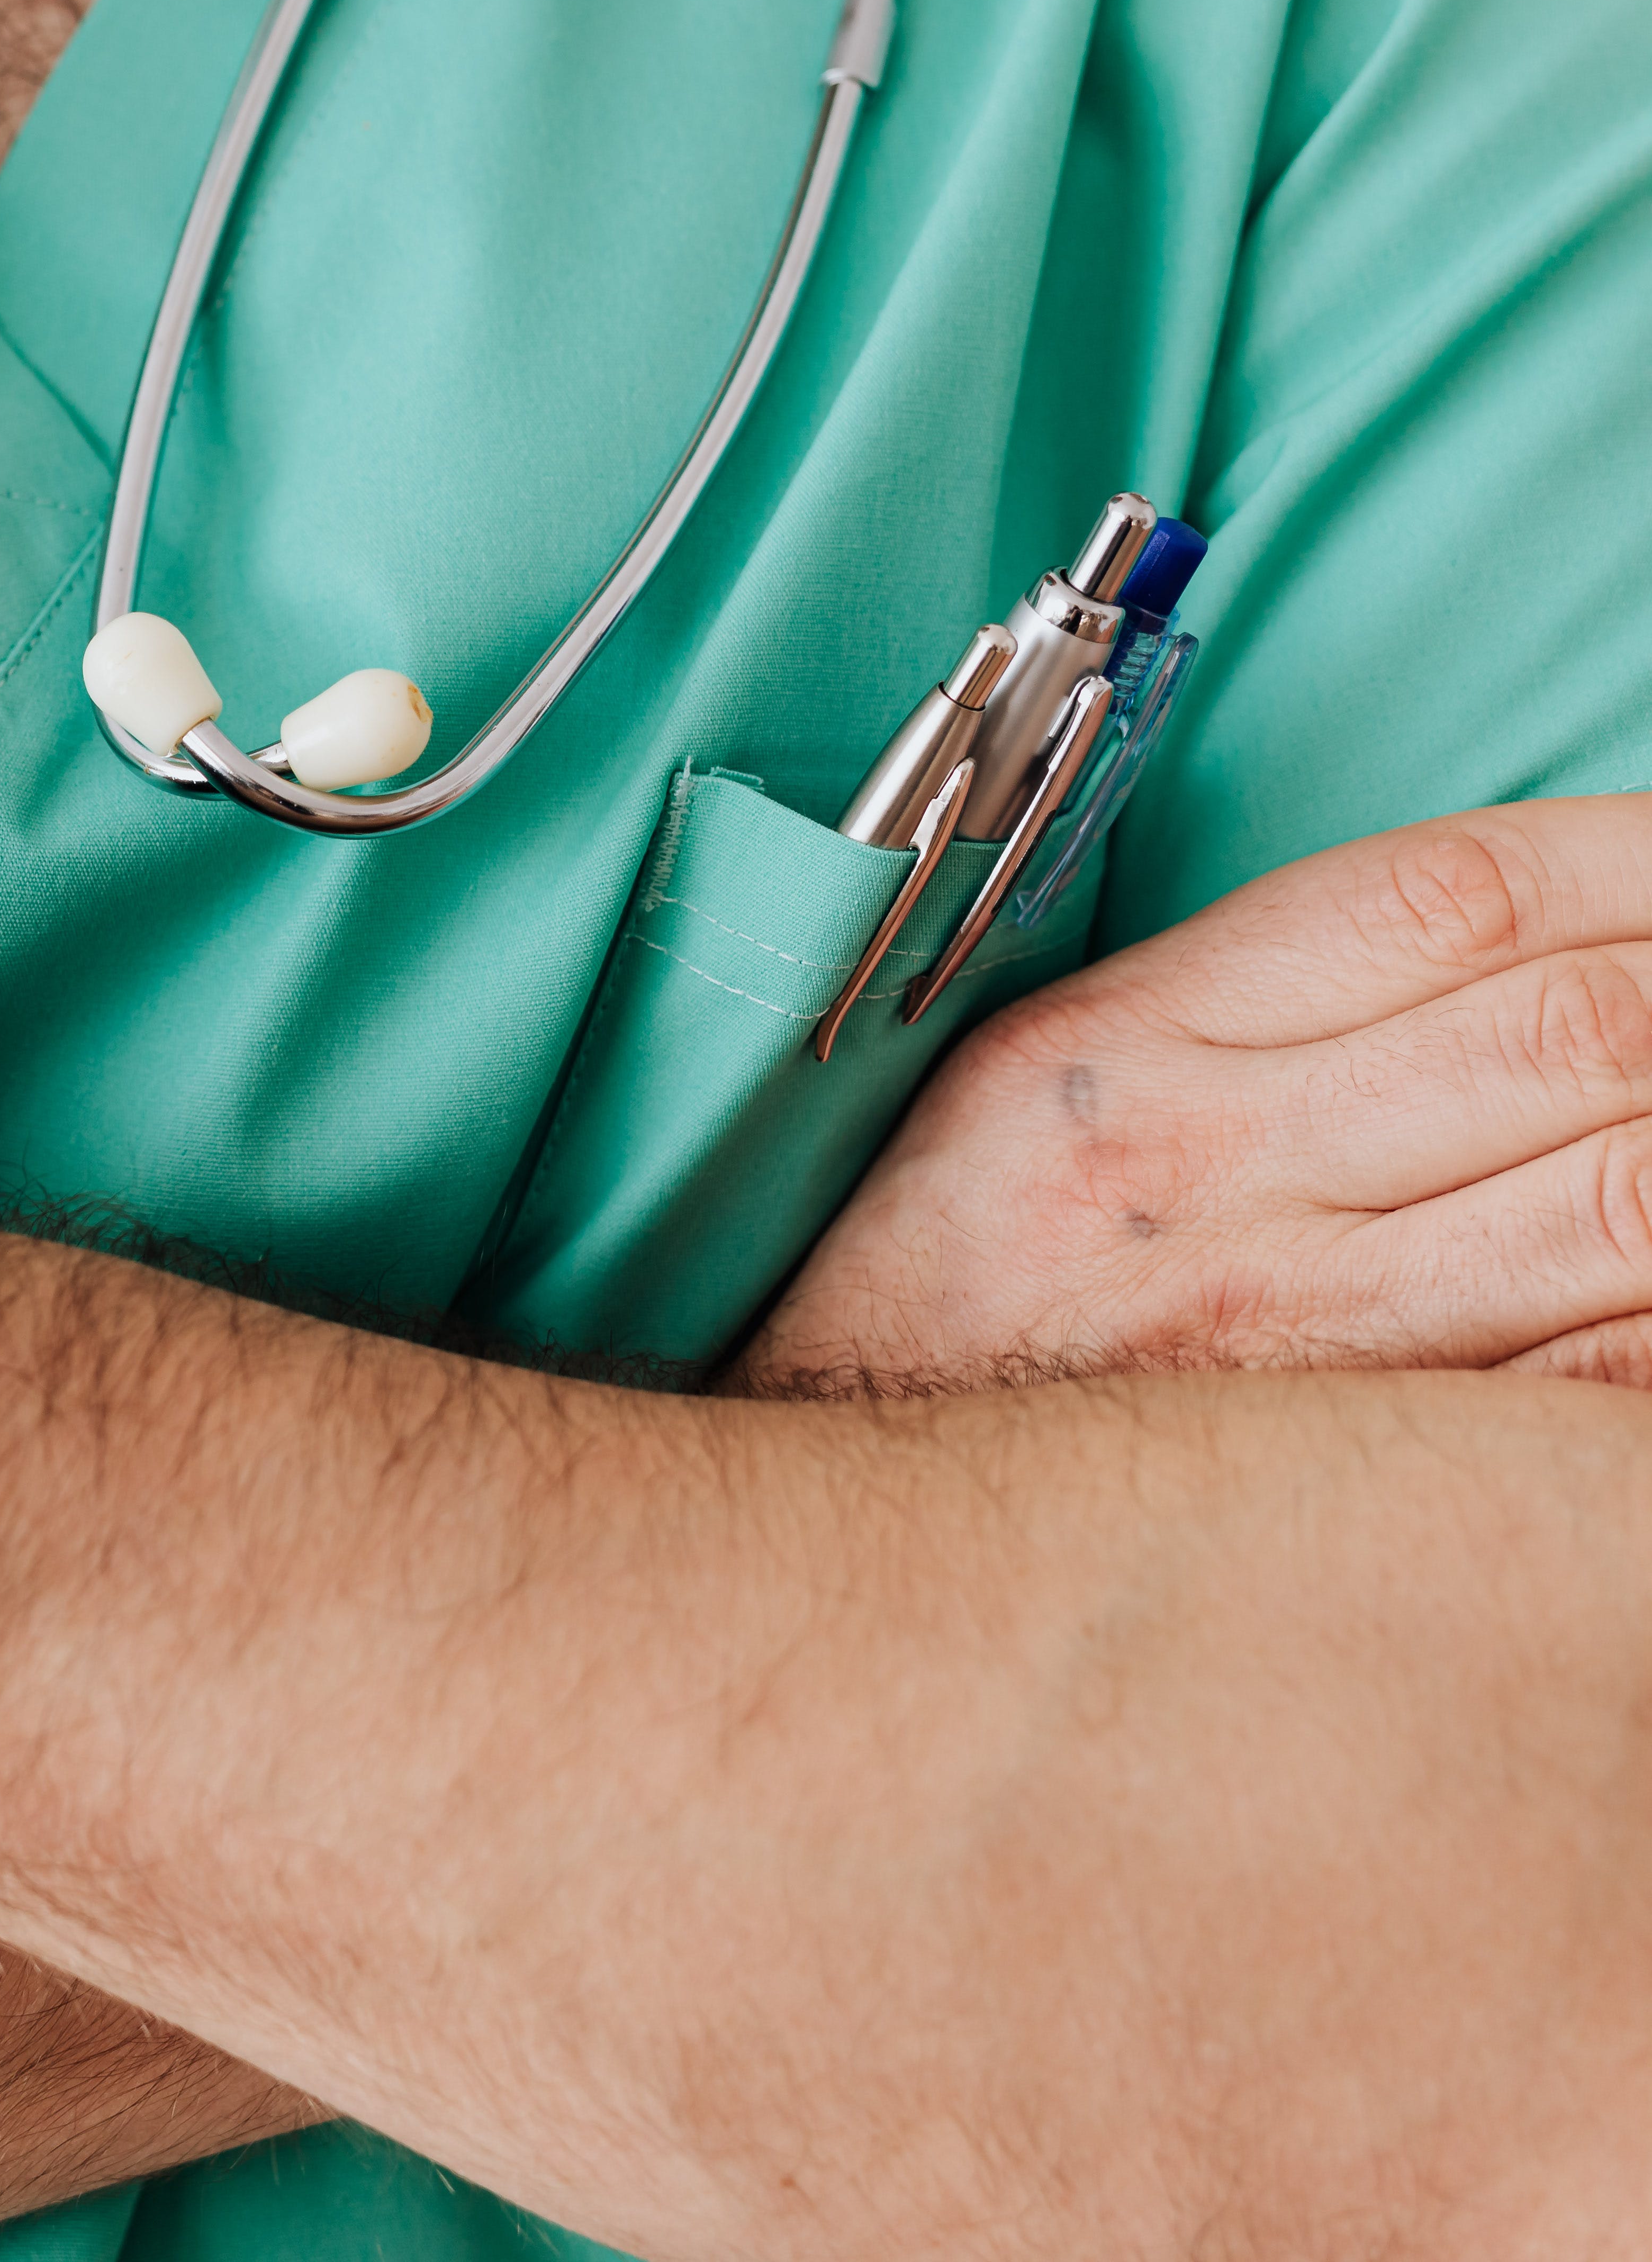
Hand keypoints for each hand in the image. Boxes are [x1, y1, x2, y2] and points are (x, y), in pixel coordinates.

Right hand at [743, 798, 1651, 1393]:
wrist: (838, 1552)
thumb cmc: (933, 1301)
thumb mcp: (1028, 1091)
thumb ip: (1236, 1003)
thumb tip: (1503, 948)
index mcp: (1123, 1054)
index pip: (1455, 898)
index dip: (1639, 856)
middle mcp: (1212, 1180)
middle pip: (1582, 1032)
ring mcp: (1299, 1343)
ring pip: (1636, 1201)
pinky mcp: (1364, 1483)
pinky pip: (1609, 1388)